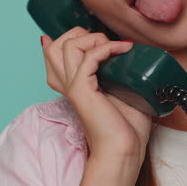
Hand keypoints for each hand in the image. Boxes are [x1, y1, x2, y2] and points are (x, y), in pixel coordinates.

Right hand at [40, 27, 153, 158]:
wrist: (123, 151)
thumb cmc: (127, 129)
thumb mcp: (124, 93)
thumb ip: (122, 73)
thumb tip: (131, 54)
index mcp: (75, 85)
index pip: (55, 54)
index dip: (74, 39)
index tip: (100, 39)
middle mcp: (69, 84)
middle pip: (56, 45)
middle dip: (80, 34)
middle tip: (104, 41)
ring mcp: (74, 86)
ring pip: (67, 45)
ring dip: (94, 38)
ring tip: (114, 46)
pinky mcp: (82, 90)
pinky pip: (88, 57)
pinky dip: (107, 47)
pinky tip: (123, 49)